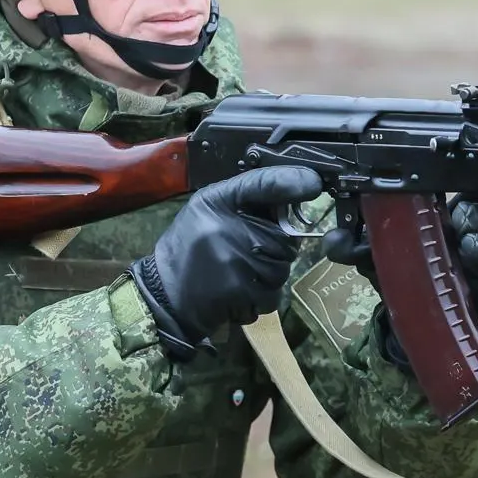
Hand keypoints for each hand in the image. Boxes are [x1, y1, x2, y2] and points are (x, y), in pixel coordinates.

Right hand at [129, 166, 324, 361]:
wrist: (163, 293)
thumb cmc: (189, 247)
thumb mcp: (209, 208)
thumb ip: (248, 198)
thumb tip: (297, 189)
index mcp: (218, 201)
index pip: (265, 183)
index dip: (293, 181)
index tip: (314, 183)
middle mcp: (227, 227)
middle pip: (285, 237)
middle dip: (275, 248)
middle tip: (246, 253)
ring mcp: (236, 260)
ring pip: (282, 267)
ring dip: (268, 275)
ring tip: (237, 273)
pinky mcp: (240, 291)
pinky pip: (273, 294)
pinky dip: (261, 297)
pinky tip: (238, 290)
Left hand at [321, 193, 477, 354]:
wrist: (405, 322)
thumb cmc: (396, 276)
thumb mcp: (373, 256)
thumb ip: (354, 244)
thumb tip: (334, 239)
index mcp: (445, 222)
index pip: (471, 197)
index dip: (474, 195)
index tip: (461, 199)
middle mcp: (469, 242)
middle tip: (464, 228)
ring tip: (470, 253)